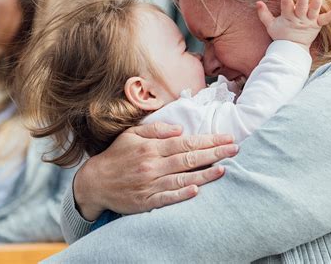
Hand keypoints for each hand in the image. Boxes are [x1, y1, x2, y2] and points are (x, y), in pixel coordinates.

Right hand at [73, 122, 237, 220]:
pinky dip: (182, 195)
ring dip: (205, 174)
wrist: (95, 183)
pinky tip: (198, 191)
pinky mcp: (147, 200)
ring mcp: (150, 184)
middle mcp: (152, 165)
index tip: (226, 138)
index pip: (185, 142)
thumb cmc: (116, 156)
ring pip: (182, 178)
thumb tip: (179, 129)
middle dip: (214, 153)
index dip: (208, 140)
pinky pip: (167, 198)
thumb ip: (156, 130)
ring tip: (224, 168)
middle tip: (235, 149)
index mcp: (151, 148)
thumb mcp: (131, 134)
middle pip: (189, 158)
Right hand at [256, 0, 330, 50]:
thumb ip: (264, 14)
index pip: (285, 3)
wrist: (292, 51)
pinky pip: (326, 19)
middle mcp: (299, 19)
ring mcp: (309, 22)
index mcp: (288, 17)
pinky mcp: (317, 25)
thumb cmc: (281, 36)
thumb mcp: (270, 26)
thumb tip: (257, 2)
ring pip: (314, 9)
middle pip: (301, 5)